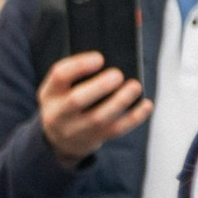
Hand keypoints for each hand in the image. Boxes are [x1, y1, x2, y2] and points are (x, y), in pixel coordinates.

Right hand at [36, 51, 149, 167]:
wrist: (59, 140)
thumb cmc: (65, 102)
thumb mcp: (59, 88)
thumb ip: (77, 73)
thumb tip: (109, 59)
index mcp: (50, 93)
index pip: (59, 76)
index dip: (79, 66)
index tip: (100, 58)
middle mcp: (59, 113)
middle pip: (76, 100)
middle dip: (99, 87)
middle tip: (118, 74)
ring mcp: (77, 130)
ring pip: (98, 118)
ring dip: (120, 101)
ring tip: (135, 86)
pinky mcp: (95, 139)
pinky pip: (116, 130)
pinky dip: (134, 118)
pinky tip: (146, 105)